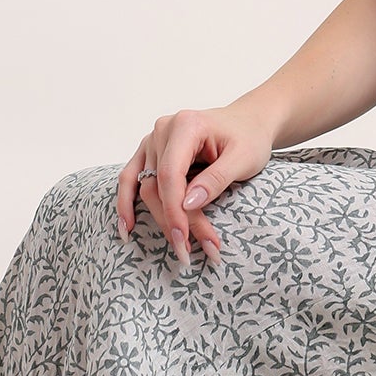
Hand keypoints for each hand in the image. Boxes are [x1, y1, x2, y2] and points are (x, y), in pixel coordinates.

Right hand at [116, 100, 275, 267]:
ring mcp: (153, 140)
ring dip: (159, 220)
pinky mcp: (150, 152)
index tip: (185, 238)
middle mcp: (163, 130)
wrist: (248, 122)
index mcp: (186, 125)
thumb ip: (216, 179)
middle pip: (157, 185)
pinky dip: (127, 203)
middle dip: (173, 222)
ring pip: (145, 187)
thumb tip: (187, 204)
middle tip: (191, 252)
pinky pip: (131, 178)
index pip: (170, 174)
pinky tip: (127, 227)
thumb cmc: (249, 138)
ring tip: (178, 247)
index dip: (174, 210)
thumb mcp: (244, 158)